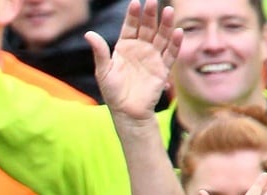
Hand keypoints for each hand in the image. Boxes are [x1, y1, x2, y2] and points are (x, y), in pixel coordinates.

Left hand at [88, 0, 181, 121]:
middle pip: (147, 28)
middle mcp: (140, 49)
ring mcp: (152, 57)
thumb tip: (89, 34)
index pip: (130, 27)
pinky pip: (170, 53)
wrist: (126, 111)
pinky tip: (177, 32)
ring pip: (161, 37)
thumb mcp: (103, 71)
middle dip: (150, 15)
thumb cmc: (112, 91)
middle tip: (152, 2)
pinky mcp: (163, 68)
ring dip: (165, 24)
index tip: (135, 3)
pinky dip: (175, 43)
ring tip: (168, 11)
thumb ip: (100, 52)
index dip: (133, 16)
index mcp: (125, 47)